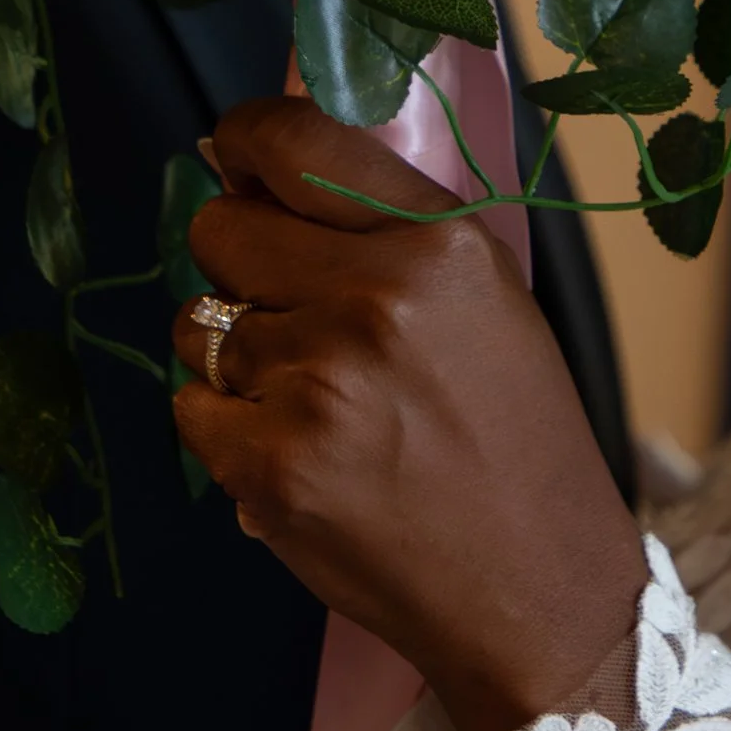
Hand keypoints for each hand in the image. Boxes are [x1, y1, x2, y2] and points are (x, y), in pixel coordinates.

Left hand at [173, 98, 646, 730]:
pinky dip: (228, 432)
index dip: (243, 140)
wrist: (539, 590)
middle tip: (290, 314)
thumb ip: (384, 229)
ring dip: (234, 356)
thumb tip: (253, 171)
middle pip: (220, 229)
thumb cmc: (515, 441)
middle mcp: (376, 299)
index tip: (230, 153)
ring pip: (199, 323)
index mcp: (439, 245)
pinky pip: (191, 409)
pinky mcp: (270, 465)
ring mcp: (317, 385)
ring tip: (312, 400)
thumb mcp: (487, 301)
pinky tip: (299, 455)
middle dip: (237, 263)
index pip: (294, 141)